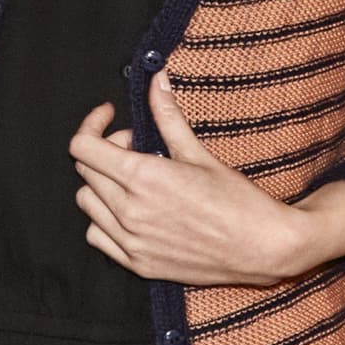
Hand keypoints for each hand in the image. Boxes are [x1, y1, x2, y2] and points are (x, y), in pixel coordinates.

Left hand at [65, 70, 344, 285]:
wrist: (261, 247)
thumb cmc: (237, 200)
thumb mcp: (198, 153)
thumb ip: (167, 117)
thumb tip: (156, 80)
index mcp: (143, 178)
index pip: (83, 147)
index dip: (92, 125)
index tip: (108, 117)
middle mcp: (130, 211)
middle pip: (85, 171)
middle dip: (105, 151)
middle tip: (137, 147)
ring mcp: (131, 241)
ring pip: (87, 202)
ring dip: (102, 185)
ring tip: (135, 180)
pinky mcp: (138, 264)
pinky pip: (96, 236)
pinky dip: (104, 219)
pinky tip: (131, 210)